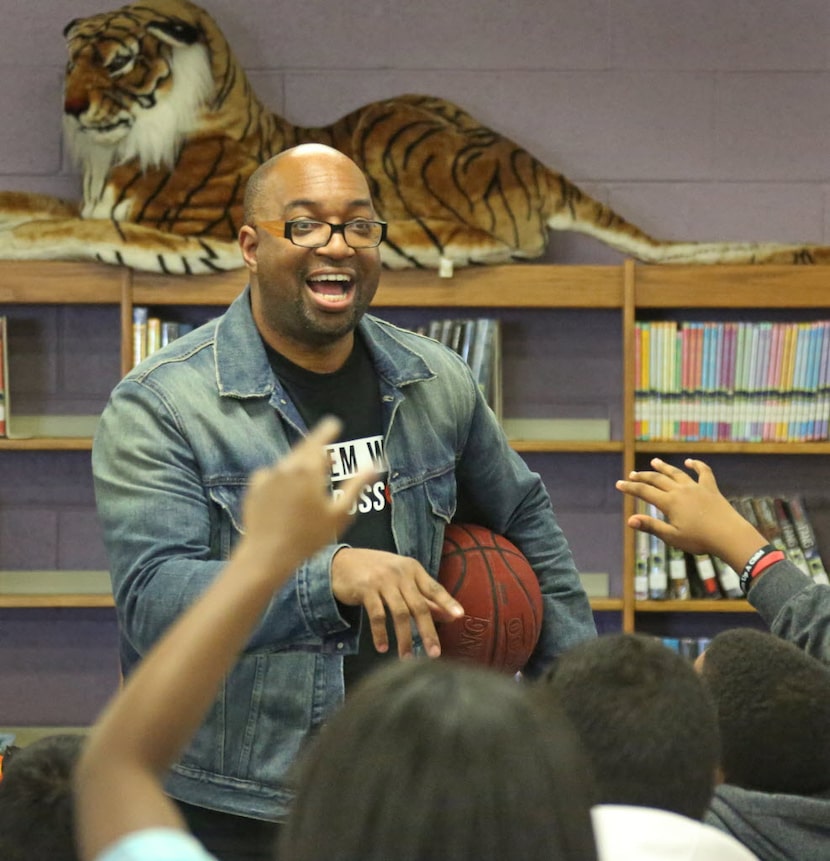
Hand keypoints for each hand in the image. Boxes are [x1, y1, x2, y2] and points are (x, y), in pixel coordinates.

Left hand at [241, 417, 372, 575]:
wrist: (267, 555)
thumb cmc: (308, 537)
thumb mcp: (340, 513)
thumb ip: (357, 485)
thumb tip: (375, 465)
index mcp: (308, 470)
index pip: (320, 440)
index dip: (328, 429)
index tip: (334, 422)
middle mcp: (286, 467)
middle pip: (303, 449)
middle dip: (316, 447)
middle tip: (327, 453)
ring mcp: (267, 477)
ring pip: (288, 463)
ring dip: (300, 465)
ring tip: (311, 480)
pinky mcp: (255, 488)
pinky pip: (272, 476)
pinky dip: (282, 478)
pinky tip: (287, 494)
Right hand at [331, 547, 463, 657]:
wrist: (340, 562)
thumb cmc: (376, 572)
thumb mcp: (401, 578)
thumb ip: (423, 595)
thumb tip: (449, 615)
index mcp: (413, 569)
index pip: (434, 588)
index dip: (447, 602)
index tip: (459, 616)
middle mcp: (400, 574)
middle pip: (419, 606)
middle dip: (428, 631)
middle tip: (435, 653)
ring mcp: (382, 581)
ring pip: (399, 613)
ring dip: (405, 638)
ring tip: (407, 657)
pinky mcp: (365, 589)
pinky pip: (377, 616)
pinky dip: (380, 634)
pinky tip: (383, 647)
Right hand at [615, 458, 765, 570]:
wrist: (729, 535)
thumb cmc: (699, 540)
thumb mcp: (672, 536)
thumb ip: (651, 526)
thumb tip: (630, 520)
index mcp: (669, 502)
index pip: (644, 492)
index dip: (630, 488)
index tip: (619, 484)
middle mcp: (680, 491)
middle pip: (657, 479)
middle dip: (643, 476)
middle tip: (632, 474)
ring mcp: (696, 488)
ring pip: (676, 473)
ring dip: (664, 467)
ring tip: (654, 461)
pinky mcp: (711, 489)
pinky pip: (703, 473)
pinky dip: (696, 465)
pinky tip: (690, 462)